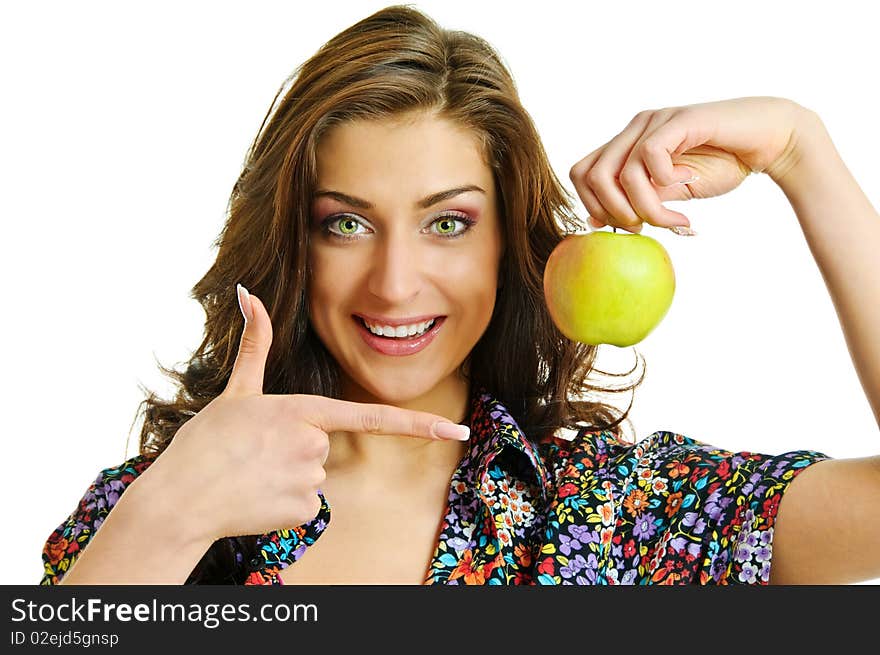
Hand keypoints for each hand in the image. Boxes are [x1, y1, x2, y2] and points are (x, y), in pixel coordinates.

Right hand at [142, 286, 469, 542]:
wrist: (178, 499)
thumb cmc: (205, 443)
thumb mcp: (235, 391)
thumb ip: (254, 342)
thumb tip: (247, 292)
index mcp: (303, 410)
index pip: (374, 417)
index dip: (420, 424)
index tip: (458, 432)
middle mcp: (314, 443)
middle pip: (325, 446)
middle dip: (296, 452)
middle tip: (256, 455)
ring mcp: (310, 479)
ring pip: (315, 477)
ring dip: (288, 478)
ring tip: (252, 475)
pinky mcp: (302, 511)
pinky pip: (307, 505)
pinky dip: (284, 504)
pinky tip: (257, 498)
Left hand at [569, 96, 812, 232]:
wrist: (770, 141)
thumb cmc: (722, 164)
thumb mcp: (671, 192)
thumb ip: (638, 201)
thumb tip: (597, 221)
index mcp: (626, 144)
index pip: (581, 174)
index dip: (594, 206)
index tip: (627, 227)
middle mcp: (634, 129)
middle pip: (589, 176)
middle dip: (614, 213)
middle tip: (645, 229)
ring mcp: (654, 121)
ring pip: (620, 174)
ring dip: (646, 209)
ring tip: (675, 221)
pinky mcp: (678, 119)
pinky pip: (649, 156)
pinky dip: (664, 183)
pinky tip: (688, 185)